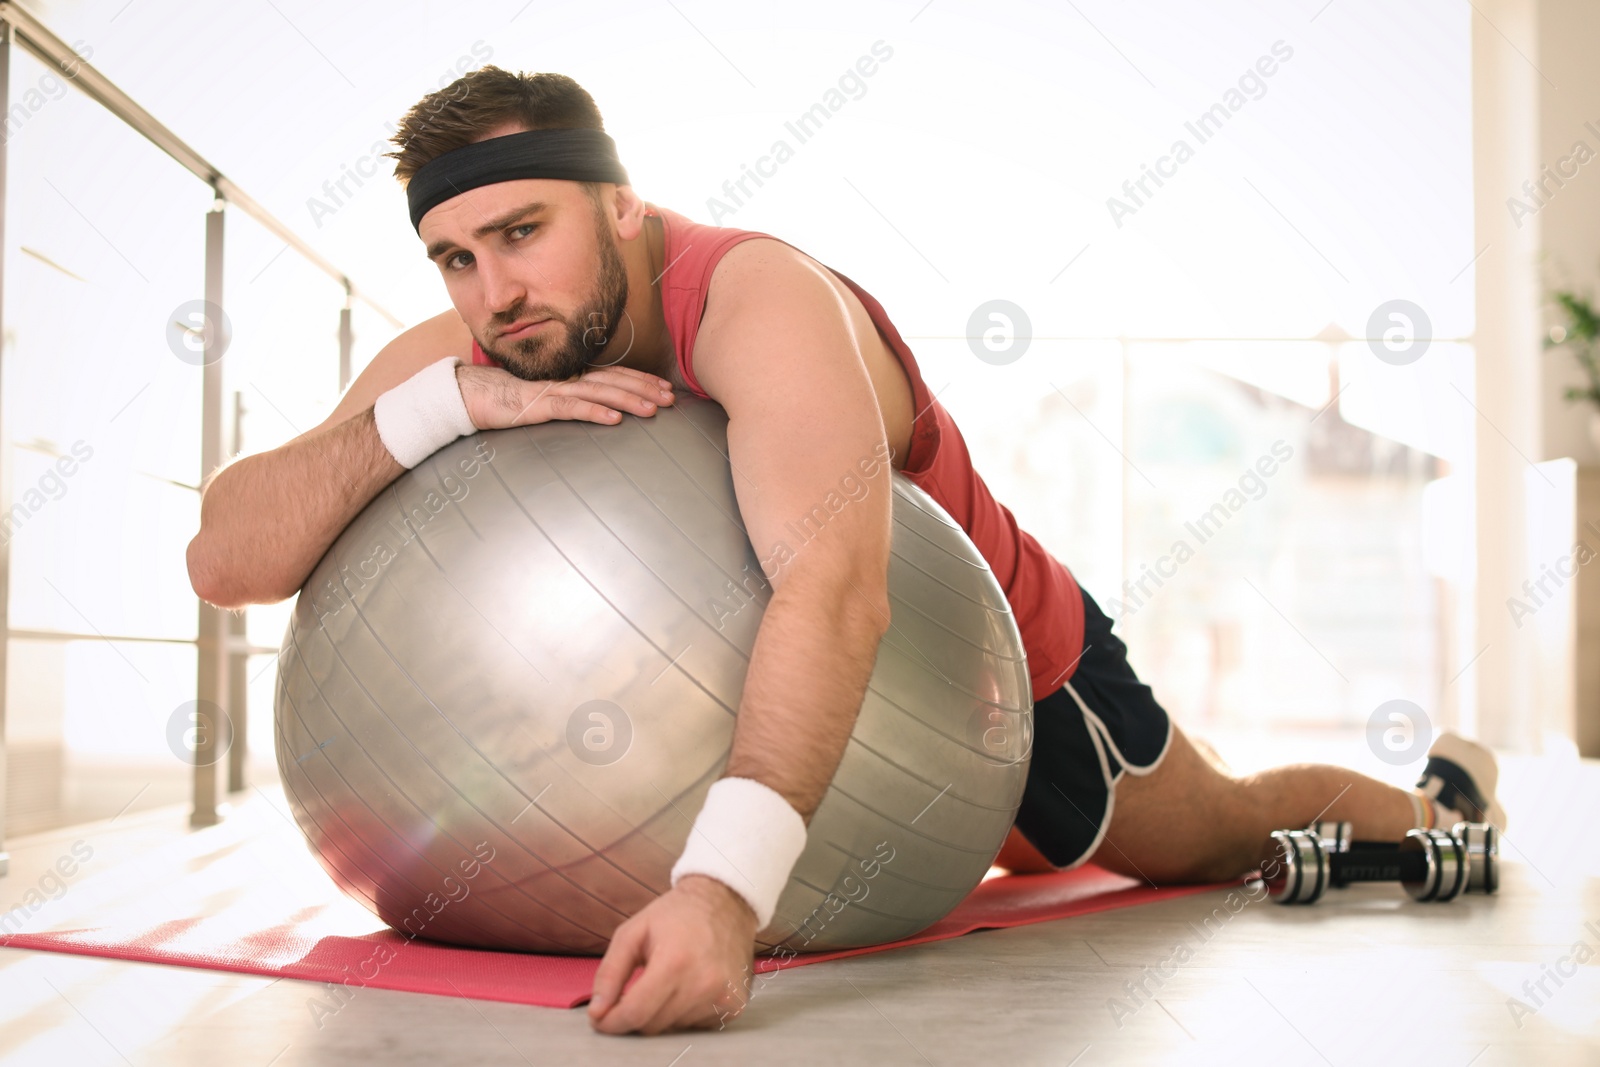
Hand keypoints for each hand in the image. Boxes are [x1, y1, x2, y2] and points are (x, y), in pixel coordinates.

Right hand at [456, 364, 674, 430]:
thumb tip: (602, 409)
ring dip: (628, 400)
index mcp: (572, 378)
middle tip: (670, 399)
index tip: (666, 389)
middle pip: (613, 381)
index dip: (641, 380)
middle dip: (644, 389)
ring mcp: (553, 390)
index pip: (614, 375)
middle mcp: (567, 379)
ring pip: (598, 392)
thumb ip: (573, 401)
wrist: (472, 395)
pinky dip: (594, 411)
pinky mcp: (538, 405)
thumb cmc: (510, 400)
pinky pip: (570, 408)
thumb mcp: (549, 401)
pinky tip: (614, 419)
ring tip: (652, 410)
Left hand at [587, 875, 758, 1034]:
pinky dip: (683, 1012)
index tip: (600, 1019)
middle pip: (652, 1025)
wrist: (726, 902)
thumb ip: (610, 973)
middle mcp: (703, 984)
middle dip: (634, 1015)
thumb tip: (597, 1011)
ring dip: (660, 1012)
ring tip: (667, 980)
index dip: (612, 1021)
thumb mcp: (633, 932)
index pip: (636, 1013)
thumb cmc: (677, 914)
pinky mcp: (735, 1005)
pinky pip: (695, 1025)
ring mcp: (723, 997)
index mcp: (675, 962)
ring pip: (672, 1027)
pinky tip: (687, 985)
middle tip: (632, 994)